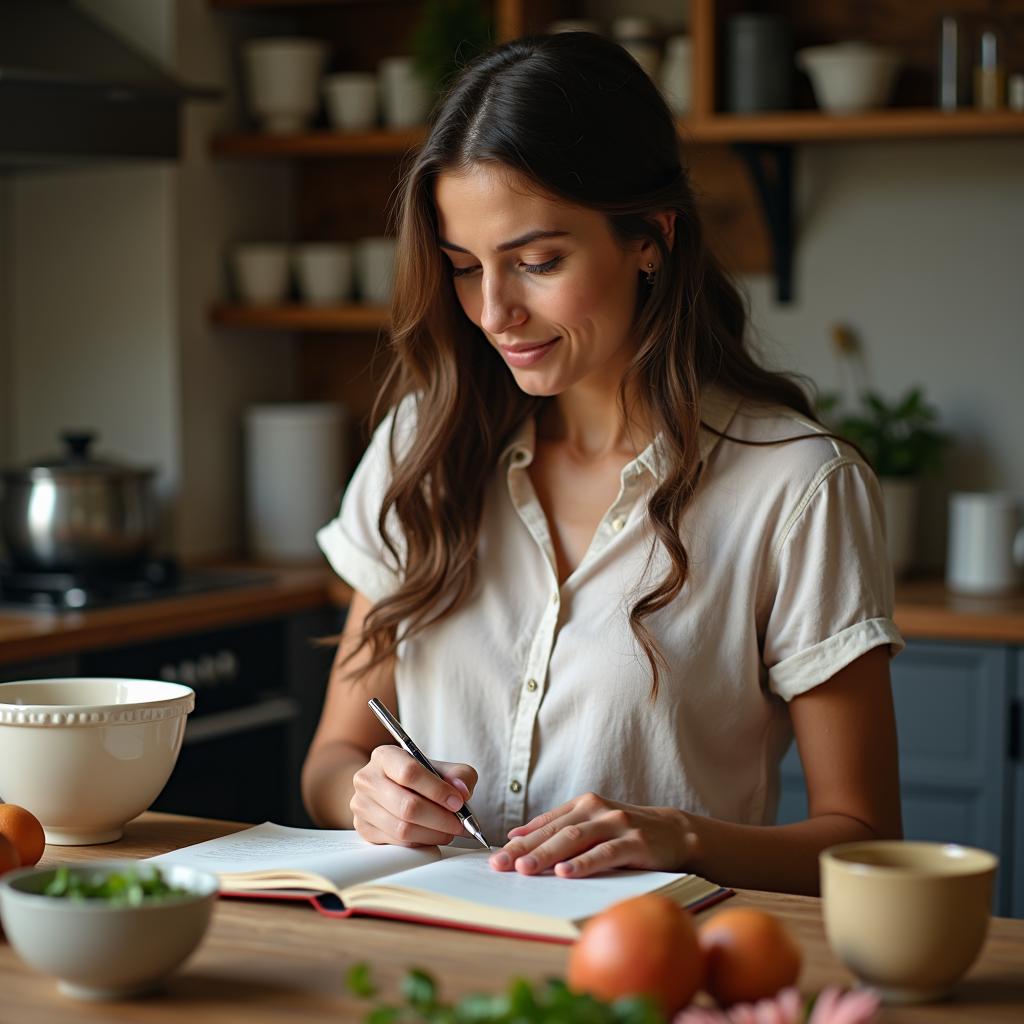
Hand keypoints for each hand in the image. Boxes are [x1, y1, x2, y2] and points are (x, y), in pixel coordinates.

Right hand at [351, 744, 477, 846]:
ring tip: (449, 831)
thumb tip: (462, 791)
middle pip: (407, 806)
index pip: (410, 773)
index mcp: (385, 756)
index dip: (437, 790)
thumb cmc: (417, 777)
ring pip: (402, 828)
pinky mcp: (363, 828)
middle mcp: (367, 779)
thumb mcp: (440, 767)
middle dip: (440, 818)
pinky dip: (421, 842)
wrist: (385, 786)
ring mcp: (362, 805)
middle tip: (459, 824)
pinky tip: (432, 835)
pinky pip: (397, 843)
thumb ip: (458, 775)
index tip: (458, 802)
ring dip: (433, 834)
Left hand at [488, 792, 697, 877]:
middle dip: (525, 849)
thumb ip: (559, 827)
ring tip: (525, 869)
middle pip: (554, 831)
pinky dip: (583, 863)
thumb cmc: (627, 833)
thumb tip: (517, 835)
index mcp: (583, 804)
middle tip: (500, 864)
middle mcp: (597, 809)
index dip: (519, 840)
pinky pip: (605, 853)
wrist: (676, 832)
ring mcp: (617, 824)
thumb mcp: (593, 824)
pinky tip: (566, 872)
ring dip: (547, 855)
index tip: (496, 855)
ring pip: (575, 839)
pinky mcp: (635, 842)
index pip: (545, 824)